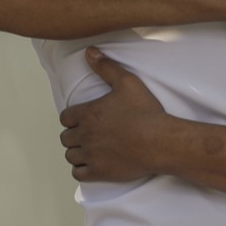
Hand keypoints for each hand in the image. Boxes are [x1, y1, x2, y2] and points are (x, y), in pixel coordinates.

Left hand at [59, 49, 168, 181]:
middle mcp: (84, 135)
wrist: (159, 141)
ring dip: (76, 152)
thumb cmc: (145, 112)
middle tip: (87, 134)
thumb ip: (106, 67)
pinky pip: (78, 174)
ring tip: (89, 149)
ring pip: (70, 155)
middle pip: (65, 137)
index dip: (72, 118)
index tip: (82, 119)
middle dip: (74, 135)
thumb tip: (89, 52)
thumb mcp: (127, 82)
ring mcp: (91, 155)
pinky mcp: (99, 172)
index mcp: (87, 114)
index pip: (65, 117)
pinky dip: (81, 169)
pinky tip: (91, 164)